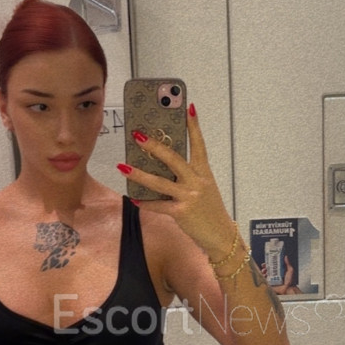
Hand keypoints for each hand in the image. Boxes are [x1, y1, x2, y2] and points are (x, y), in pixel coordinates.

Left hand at [119, 105, 234, 256]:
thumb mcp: (204, 188)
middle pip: (173, 158)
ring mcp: (189, 196)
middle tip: (138, 135)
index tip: (188, 108)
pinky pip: (159, 205)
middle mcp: (197, 181)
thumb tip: (165, 167)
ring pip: (159, 182)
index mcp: (204, 172)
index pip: (199, 144)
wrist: (221, 236)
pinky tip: (134, 199)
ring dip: (139, 174)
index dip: (193, 126)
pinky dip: (145, 203)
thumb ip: (188, 176)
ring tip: (123, 166)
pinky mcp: (182, 212)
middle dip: (154, 146)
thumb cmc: (210, 211)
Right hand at [261, 256, 299, 293]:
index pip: (273, 266)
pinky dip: (263, 278)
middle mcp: (275, 275)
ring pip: (265, 274)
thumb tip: (285, 256)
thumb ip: (287, 263)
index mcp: (279, 271)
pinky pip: (265, 280)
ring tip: (264, 271)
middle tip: (264, 267)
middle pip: (268, 270)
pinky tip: (264, 276)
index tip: (267, 262)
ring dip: (263, 272)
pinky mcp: (270, 284)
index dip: (269, 263)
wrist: (289, 289)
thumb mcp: (290, 270)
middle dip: (265, 267)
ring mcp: (272, 279)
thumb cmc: (291, 281)